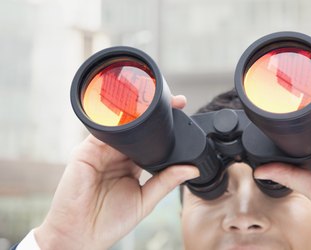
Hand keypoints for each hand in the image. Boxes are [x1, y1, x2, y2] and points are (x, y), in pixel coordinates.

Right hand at [35, 95, 198, 249]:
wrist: (81, 234)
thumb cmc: (110, 221)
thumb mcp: (145, 200)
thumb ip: (166, 182)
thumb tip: (192, 169)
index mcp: (131, 164)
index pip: (150, 141)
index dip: (165, 130)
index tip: (183, 114)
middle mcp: (117, 155)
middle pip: (137, 130)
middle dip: (154, 117)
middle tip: (175, 103)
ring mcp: (101, 151)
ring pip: (121, 126)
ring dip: (138, 115)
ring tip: (159, 106)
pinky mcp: (86, 151)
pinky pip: (101, 131)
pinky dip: (115, 123)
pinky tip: (131, 117)